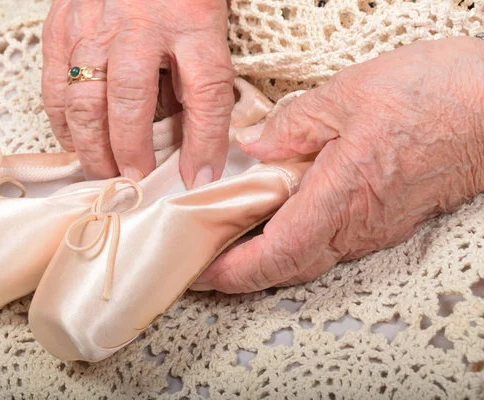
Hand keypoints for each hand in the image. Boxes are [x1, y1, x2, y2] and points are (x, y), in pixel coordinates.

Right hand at [42, 0, 233, 186]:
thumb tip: (187, 141)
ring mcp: (92, 25)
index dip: (204, 142)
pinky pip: (54, 87)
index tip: (199, 178)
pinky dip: (64, 124)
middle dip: (130, 153)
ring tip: (104, 175)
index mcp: (189, 23)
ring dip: (93, 148)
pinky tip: (76, 143)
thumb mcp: (204, 29)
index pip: (205, 92)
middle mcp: (138, 26)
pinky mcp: (60, 26)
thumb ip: (196, 81)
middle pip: (129, 102)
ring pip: (84, 101)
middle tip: (134, 185)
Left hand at [192, 37, 483, 292]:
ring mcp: (376, 228)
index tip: (200, 273)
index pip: (275, 256)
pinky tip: (281, 217)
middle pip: (288, 268)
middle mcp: (357, 226)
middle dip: (242, 272)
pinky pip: (332, 242)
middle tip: (206, 258)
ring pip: (310, 258)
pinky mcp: (389, 219)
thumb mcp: (348, 96)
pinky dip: (296, 239)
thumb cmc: (435, 96)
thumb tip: (253, 143)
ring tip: (233, 238)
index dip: (233, 272)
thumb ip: (292, 125)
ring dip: (268, 258)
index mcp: (339, 198)